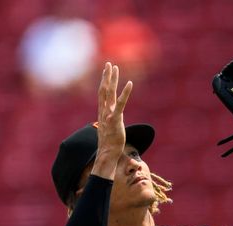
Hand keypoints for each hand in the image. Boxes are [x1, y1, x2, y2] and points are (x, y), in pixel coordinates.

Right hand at [92, 62, 132, 178]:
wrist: (107, 154)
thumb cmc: (110, 144)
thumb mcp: (110, 129)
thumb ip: (113, 120)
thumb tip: (117, 118)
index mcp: (102, 113)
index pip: (102, 94)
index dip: (104, 82)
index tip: (107, 71)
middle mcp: (104, 111)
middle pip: (104, 90)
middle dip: (106, 76)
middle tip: (109, 64)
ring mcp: (108, 115)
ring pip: (109, 93)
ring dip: (112, 80)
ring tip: (115, 68)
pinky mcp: (115, 120)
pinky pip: (121, 104)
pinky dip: (125, 93)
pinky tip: (130, 83)